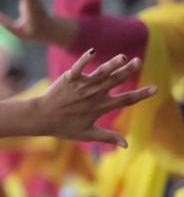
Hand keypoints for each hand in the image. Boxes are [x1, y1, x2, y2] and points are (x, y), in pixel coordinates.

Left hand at [34, 51, 155, 145]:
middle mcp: (93, 95)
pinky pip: (78, 67)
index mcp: (100, 108)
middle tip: (139, 61)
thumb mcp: (87, 134)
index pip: (125, 100)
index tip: (155, 88)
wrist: (40, 118)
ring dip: (111, 64)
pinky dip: (84, 59)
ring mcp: (81, 86)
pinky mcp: (68, 78)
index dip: (141, 95)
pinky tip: (92, 52)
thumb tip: (127, 145)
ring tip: (123, 57)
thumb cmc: (63, 127)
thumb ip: (108, 137)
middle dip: (127, 71)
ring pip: (99, 73)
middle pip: (114, 81)